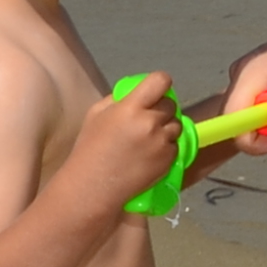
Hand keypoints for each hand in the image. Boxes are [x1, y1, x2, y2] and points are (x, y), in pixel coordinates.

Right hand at [68, 73, 183, 209]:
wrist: (94, 185)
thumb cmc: (90, 148)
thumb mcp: (96, 114)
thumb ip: (119, 99)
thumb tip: (138, 92)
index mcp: (130, 107)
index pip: (160, 81)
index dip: (160, 84)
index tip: (156, 91)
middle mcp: (150, 122)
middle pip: (170, 104)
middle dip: (161, 110)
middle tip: (146, 121)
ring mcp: (162, 141)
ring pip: (176, 125)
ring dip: (166, 129)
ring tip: (148, 139)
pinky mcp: (169, 159)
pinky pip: (175, 145)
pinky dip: (166, 147)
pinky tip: (149, 154)